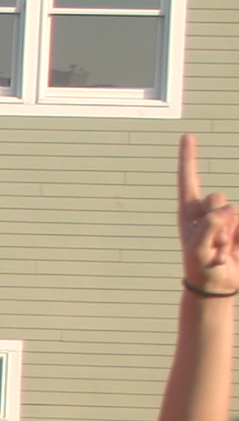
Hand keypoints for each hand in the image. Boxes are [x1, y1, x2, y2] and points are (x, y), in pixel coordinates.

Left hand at [183, 135, 238, 299]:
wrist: (217, 285)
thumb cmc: (200, 267)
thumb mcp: (198, 248)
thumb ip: (210, 226)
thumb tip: (226, 210)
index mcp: (188, 213)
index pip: (187, 180)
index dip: (188, 158)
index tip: (187, 135)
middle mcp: (206, 211)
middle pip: (217, 197)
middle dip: (217, 218)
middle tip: (212, 243)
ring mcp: (225, 218)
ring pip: (234, 211)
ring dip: (229, 234)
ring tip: (221, 250)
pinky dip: (238, 236)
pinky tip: (231, 250)